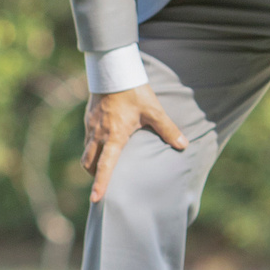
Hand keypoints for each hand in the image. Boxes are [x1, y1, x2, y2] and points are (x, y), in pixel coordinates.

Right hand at [80, 86, 186, 203]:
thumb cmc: (134, 91)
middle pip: (89, 163)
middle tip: (103, 183)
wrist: (113, 70)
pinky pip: (87, 140)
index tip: (96, 199)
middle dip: (95, 176)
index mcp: (115, 136)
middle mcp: (99, 134)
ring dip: (92, 162)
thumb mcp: (154, 110)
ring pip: (86, 152)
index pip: (105, 166)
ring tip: (103, 165)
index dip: (101, 184)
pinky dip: (93, 147)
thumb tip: (183, 144)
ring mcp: (91, 127)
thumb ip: (168, 129)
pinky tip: (104, 143)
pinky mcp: (88, 119)